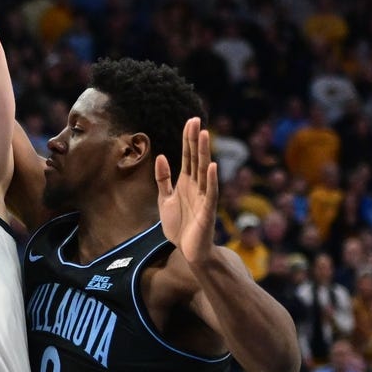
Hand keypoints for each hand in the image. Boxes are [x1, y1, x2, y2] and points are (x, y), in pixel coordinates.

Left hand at [155, 118, 218, 265]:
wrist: (187, 251)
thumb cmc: (178, 226)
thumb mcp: (165, 199)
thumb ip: (163, 179)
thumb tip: (161, 156)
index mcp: (186, 182)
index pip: (187, 156)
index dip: (187, 139)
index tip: (190, 121)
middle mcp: (196, 186)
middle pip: (195, 158)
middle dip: (195, 139)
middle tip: (195, 119)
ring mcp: (203, 197)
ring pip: (203, 170)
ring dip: (203, 153)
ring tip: (203, 134)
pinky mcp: (207, 211)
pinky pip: (210, 193)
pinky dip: (210, 180)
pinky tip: (211, 166)